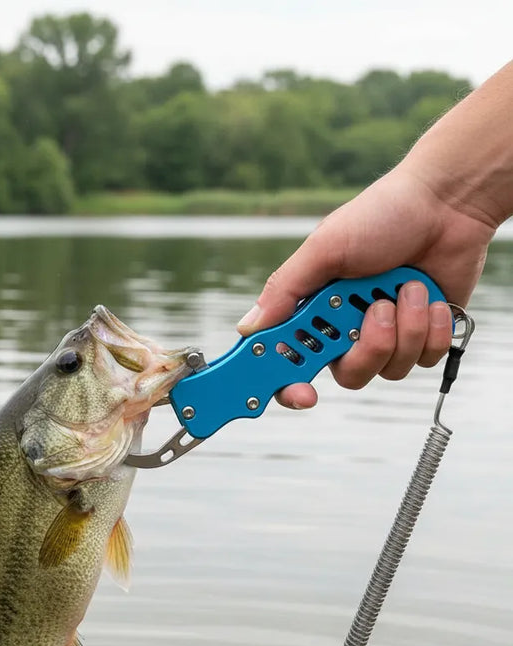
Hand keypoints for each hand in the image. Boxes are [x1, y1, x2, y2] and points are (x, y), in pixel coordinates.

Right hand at [237, 165, 493, 408]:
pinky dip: (431, 328)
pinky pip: (424, 359)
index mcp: (316, 310)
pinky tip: (428, 296)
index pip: (292, 362)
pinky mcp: (425, 334)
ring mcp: (388, 334)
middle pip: (346, 375)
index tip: (303, 393)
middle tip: (375, 312)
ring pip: (389, 369)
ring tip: (406, 288)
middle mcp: (348, 328)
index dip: (290, 385)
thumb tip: (248, 326)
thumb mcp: (324, 248)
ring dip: (404, 328)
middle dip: (366, 348)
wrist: (447, 201)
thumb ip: (285, 290)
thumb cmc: (381, 215)